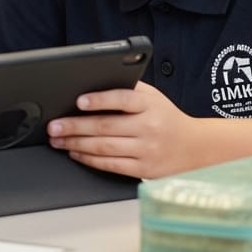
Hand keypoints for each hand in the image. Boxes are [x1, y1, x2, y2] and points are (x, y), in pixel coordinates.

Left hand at [46, 81, 199, 178]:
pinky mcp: (144, 169)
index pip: (123, 99)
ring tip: (58, 139)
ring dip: (76, 143)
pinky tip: (75, 152)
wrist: (196, 148)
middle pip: (106, 126)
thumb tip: (95, 81)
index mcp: (150, 105)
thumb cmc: (167, 118)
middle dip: (74, 126)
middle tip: (54, 125)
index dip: (100, 100)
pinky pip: (111, 165)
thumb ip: (129, 89)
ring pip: (104, 147)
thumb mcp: (154, 97)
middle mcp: (149, 127)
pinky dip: (89, 159)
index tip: (79, 101)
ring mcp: (146, 150)